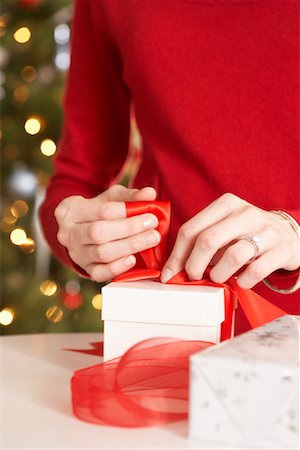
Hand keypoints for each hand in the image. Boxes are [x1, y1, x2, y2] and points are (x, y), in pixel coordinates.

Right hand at [54, 185, 159, 281]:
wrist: (83, 230)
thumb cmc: (99, 211)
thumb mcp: (111, 198)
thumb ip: (130, 196)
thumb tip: (150, 193)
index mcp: (70, 211)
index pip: (101, 211)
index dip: (126, 212)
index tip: (149, 213)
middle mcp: (68, 234)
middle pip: (98, 233)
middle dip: (129, 230)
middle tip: (152, 227)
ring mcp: (76, 254)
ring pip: (102, 253)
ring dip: (130, 246)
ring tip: (151, 240)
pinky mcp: (86, 269)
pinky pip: (100, 273)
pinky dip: (117, 267)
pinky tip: (133, 259)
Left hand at [161, 193, 299, 288]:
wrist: (287, 234)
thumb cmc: (246, 233)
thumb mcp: (223, 227)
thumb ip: (200, 241)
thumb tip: (173, 269)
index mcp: (225, 204)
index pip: (191, 229)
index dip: (177, 255)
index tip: (169, 274)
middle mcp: (245, 213)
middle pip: (207, 240)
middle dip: (194, 266)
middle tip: (194, 278)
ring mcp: (265, 230)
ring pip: (232, 256)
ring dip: (219, 275)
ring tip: (218, 278)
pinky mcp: (281, 249)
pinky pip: (255, 271)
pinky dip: (243, 281)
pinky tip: (240, 281)